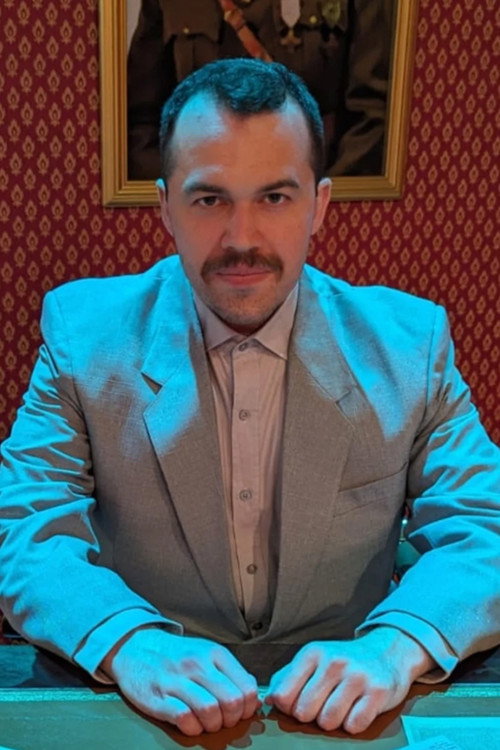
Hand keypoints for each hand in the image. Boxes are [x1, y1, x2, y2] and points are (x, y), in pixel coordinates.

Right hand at [102, 628, 259, 735]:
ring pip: (210, 710)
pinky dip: (192, 728)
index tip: (240, 712)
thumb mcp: (207, 653)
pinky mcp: (158, 697)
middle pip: (231, 701)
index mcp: (214, 653)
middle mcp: (197, 664)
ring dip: (213, 725)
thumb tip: (254, 698)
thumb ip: (231, 673)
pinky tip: (190, 723)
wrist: (136, 647)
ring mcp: (176, 680)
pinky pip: (184, 718)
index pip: (246, 687)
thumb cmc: (177, 655)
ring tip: (207, 723)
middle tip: (223, 720)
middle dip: (232, 719)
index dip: (247, 707)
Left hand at [265, 627, 434, 732]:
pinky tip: (356, 709)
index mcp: (313, 653)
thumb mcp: (314, 660)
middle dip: (311, 716)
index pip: (284, 695)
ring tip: (340, 707)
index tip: (298, 703)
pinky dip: (353, 724)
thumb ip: (287, 677)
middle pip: (304, 712)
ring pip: (328, 721)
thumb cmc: (344, 661)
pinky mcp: (377, 692)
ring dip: (332, 722)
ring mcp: (357, 676)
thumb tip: (268, 699)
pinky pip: (354, 725)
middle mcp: (334, 662)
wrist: (386, 652)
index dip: (288, 707)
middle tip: (322, 705)